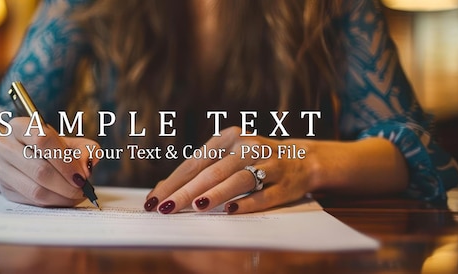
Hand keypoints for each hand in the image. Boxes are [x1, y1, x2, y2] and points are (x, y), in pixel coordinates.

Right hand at [0, 117, 99, 206]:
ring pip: (35, 190)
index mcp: (20, 126)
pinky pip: (32, 201)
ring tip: (76, 196)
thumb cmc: (51, 148)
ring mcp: (1, 168)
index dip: (65, 161)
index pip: (42, 140)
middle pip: (40, 169)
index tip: (82, 175)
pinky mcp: (4, 188)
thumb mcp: (71, 143)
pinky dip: (53, 203)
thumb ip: (86, 149)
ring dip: (61, 197)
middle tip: (82, 189)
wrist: (25, 156)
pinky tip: (64, 199)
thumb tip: (87, 166)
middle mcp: (4, 145)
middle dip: (67, 184)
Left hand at [144, 126, 317, 213]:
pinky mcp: (285, 183)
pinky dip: (248, 203)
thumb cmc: (252, 161)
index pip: (195, 163)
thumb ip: (200, 171)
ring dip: (217, 194)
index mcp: (228, 138)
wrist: (303, 159)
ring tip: (197, 206)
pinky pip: (265, 194)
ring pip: (238, 180)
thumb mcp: (227, 157)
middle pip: (212, 172)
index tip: (155, 200)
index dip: (173, 182)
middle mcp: (248, 147)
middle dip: (186, 192)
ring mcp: (269, 164)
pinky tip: (232, 211)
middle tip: (166, 208)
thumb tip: (162, 189)